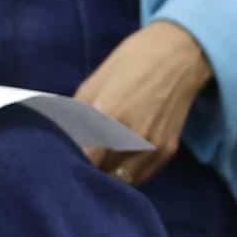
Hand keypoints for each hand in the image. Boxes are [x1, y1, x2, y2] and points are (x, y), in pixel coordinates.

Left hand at [74, 20, 213, 187]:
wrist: (177, 57)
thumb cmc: (129, 63)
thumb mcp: (93, 83)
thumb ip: (76, 114)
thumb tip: (59, 135)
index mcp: (108, 116)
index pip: (85, 158)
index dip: (71, 160)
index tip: (61, 157)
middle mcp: (133, 137)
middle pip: (102, 172)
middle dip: (87, 168)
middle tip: (76, 159)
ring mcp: (153, 147)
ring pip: (122, 179)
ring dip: (107, 174)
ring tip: (96, 161)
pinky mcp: (168, 151)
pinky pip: (142, 175)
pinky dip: (126, 173)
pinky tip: (116, 159)